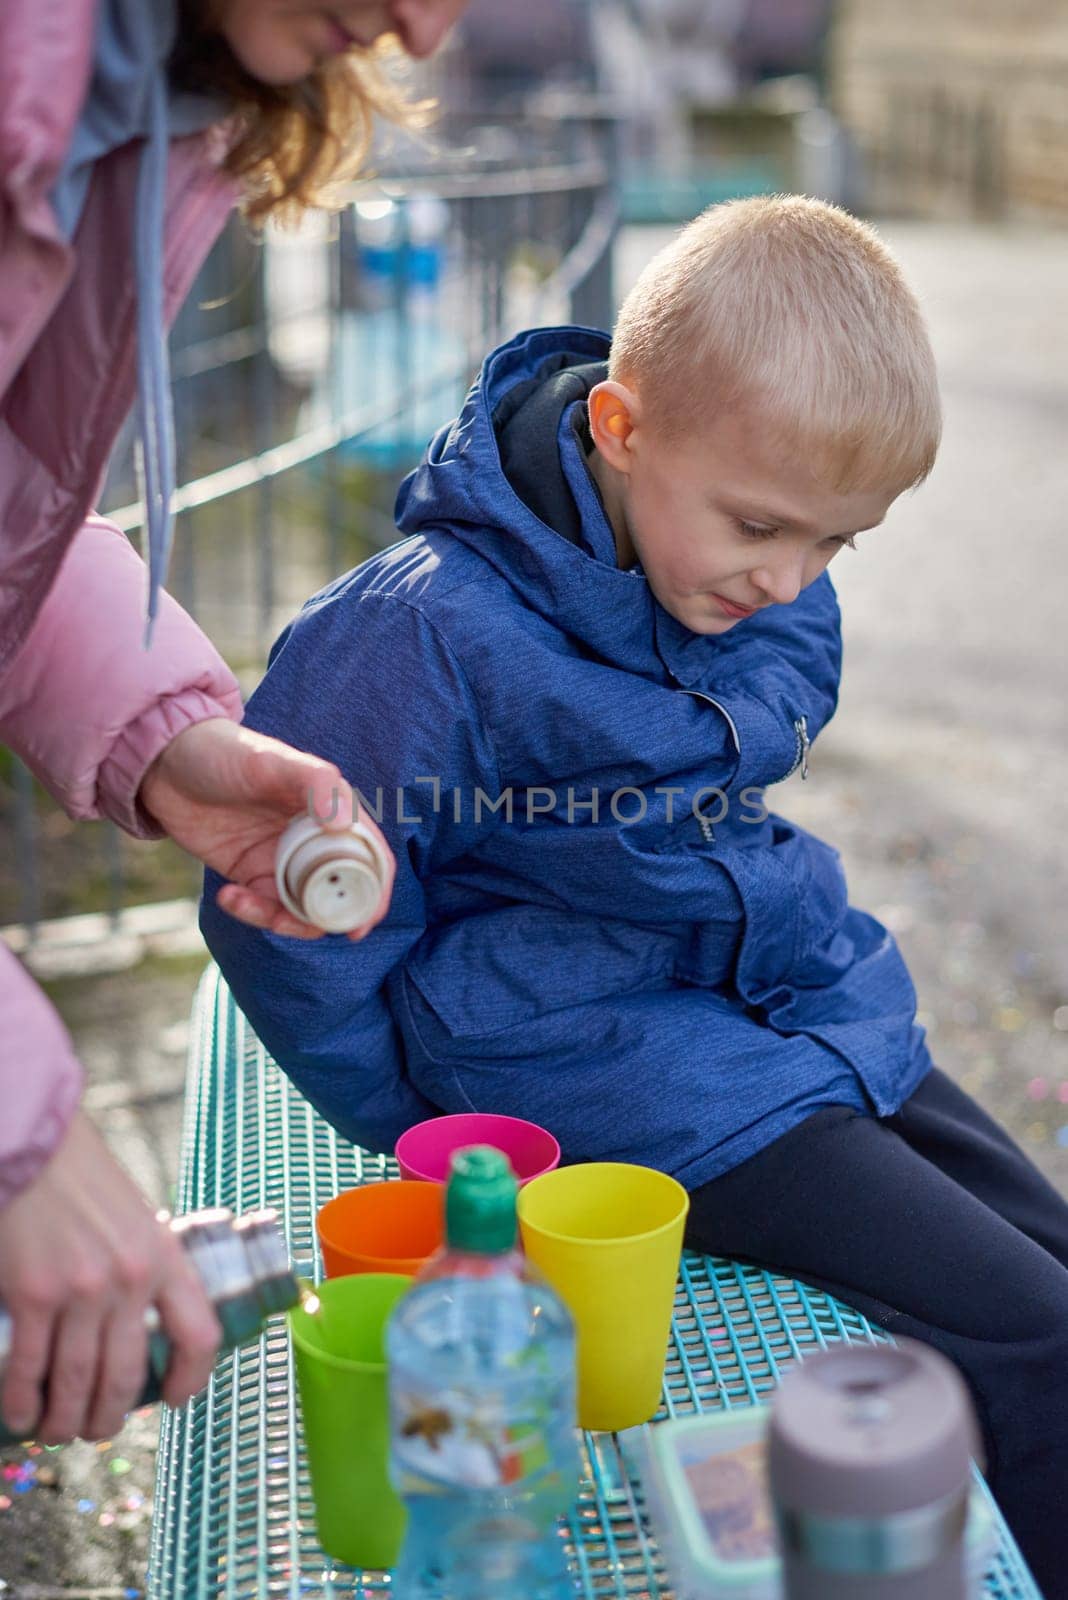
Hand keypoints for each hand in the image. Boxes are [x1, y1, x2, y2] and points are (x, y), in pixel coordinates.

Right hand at [0, 1110, 220, 1442]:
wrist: (37, 1146)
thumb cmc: (83, 1180)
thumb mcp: (135, 1219)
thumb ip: (142, 1267)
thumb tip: (136, 1322)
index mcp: (164, 1258)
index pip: (199, 1335)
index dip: (193, 1377)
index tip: (176, 1399)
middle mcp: (130, 1280)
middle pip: (127, 1375)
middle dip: (109, 1416)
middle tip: (95, 1428)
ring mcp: (82, 1291)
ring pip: (76, 1383)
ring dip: (64, 1420)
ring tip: (56, 1430)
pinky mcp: (35, 1295)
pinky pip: (29, 1369)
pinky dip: (22, 1402)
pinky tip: (20, 1414)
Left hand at [139, 719, 395, 939]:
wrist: (164, 763)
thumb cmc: (225, 751)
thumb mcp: (271, 761)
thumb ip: (315, 784)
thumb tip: (346, 824)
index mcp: (331, 810)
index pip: (368, 855)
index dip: (374, 890)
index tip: (363, 921)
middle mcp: (313, 839)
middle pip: (338, 891)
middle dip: (326, 918)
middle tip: (300, 926)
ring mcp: (281, 859)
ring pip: (299, 908)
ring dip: (281, 920)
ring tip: (247, 903)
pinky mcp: (249, 874)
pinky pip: (262, 907)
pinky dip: (249, 912)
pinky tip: (227, 895)